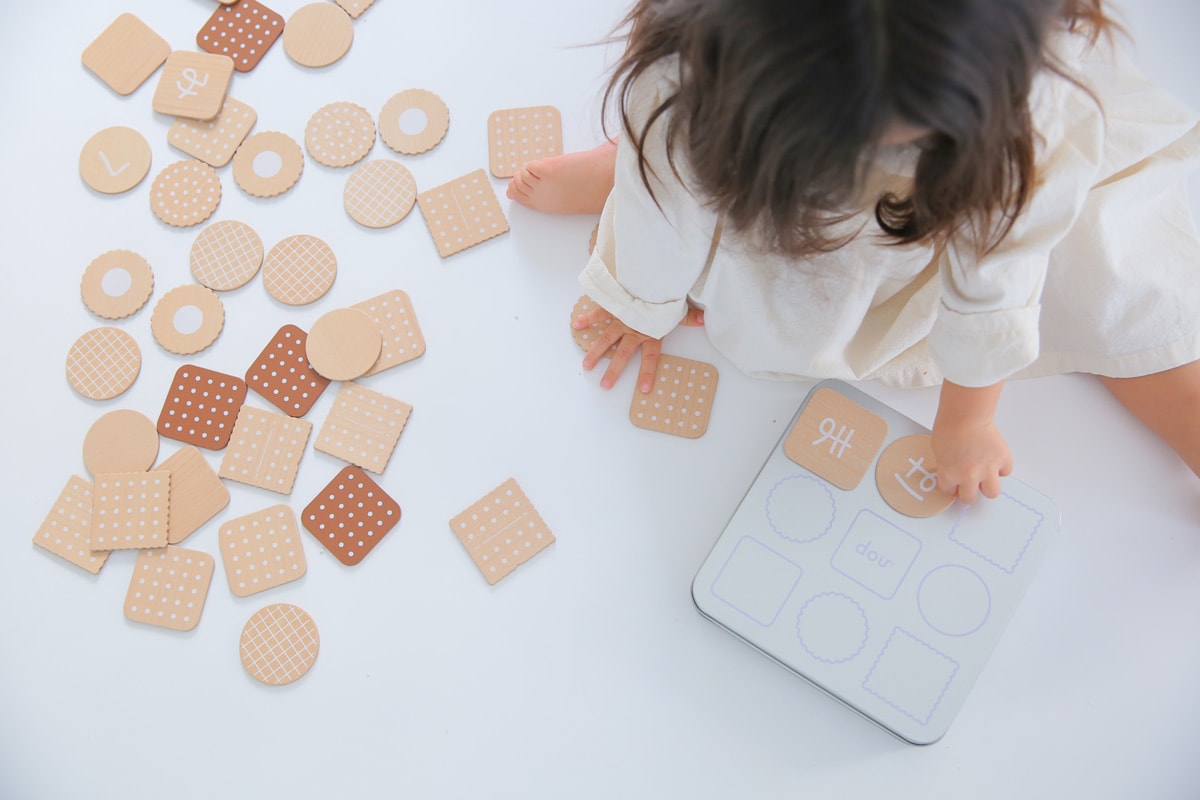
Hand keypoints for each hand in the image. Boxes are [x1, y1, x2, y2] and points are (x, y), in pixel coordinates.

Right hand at [573, 304, 703, 392]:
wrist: (649, 276)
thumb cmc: (664, 292)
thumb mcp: (678, 307)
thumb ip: (688, 317)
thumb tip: (703, 320)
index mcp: (650, 333)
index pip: (650, 358)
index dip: (647, 374)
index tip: (644, 390)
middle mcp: (633, 330)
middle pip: (622, 355)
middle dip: (613, 372)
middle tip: (604, 385)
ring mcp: (620, 319)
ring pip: (606, 340)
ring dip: (596, 353)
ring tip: (586, 366)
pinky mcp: (611, 306)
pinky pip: (598, 314)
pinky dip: (587, 319)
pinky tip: (576, 326)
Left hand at [931, 381, 1012, 503]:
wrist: (966, 414)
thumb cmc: (949, 426)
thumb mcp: (939, 451)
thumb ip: (947, 465)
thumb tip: (954, 470)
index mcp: (949, 475)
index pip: (949, 491)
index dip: (951, 486)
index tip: (953, 482)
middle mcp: (969, 477)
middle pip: (970, 499)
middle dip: (968, 491)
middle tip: (968, 482)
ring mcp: (988, 470)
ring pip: (992, 492)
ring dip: (987, 486)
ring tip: (984, 476)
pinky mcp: (1002, 459)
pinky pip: (1005, 472)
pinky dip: (1001, 467)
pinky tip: (994, 459)